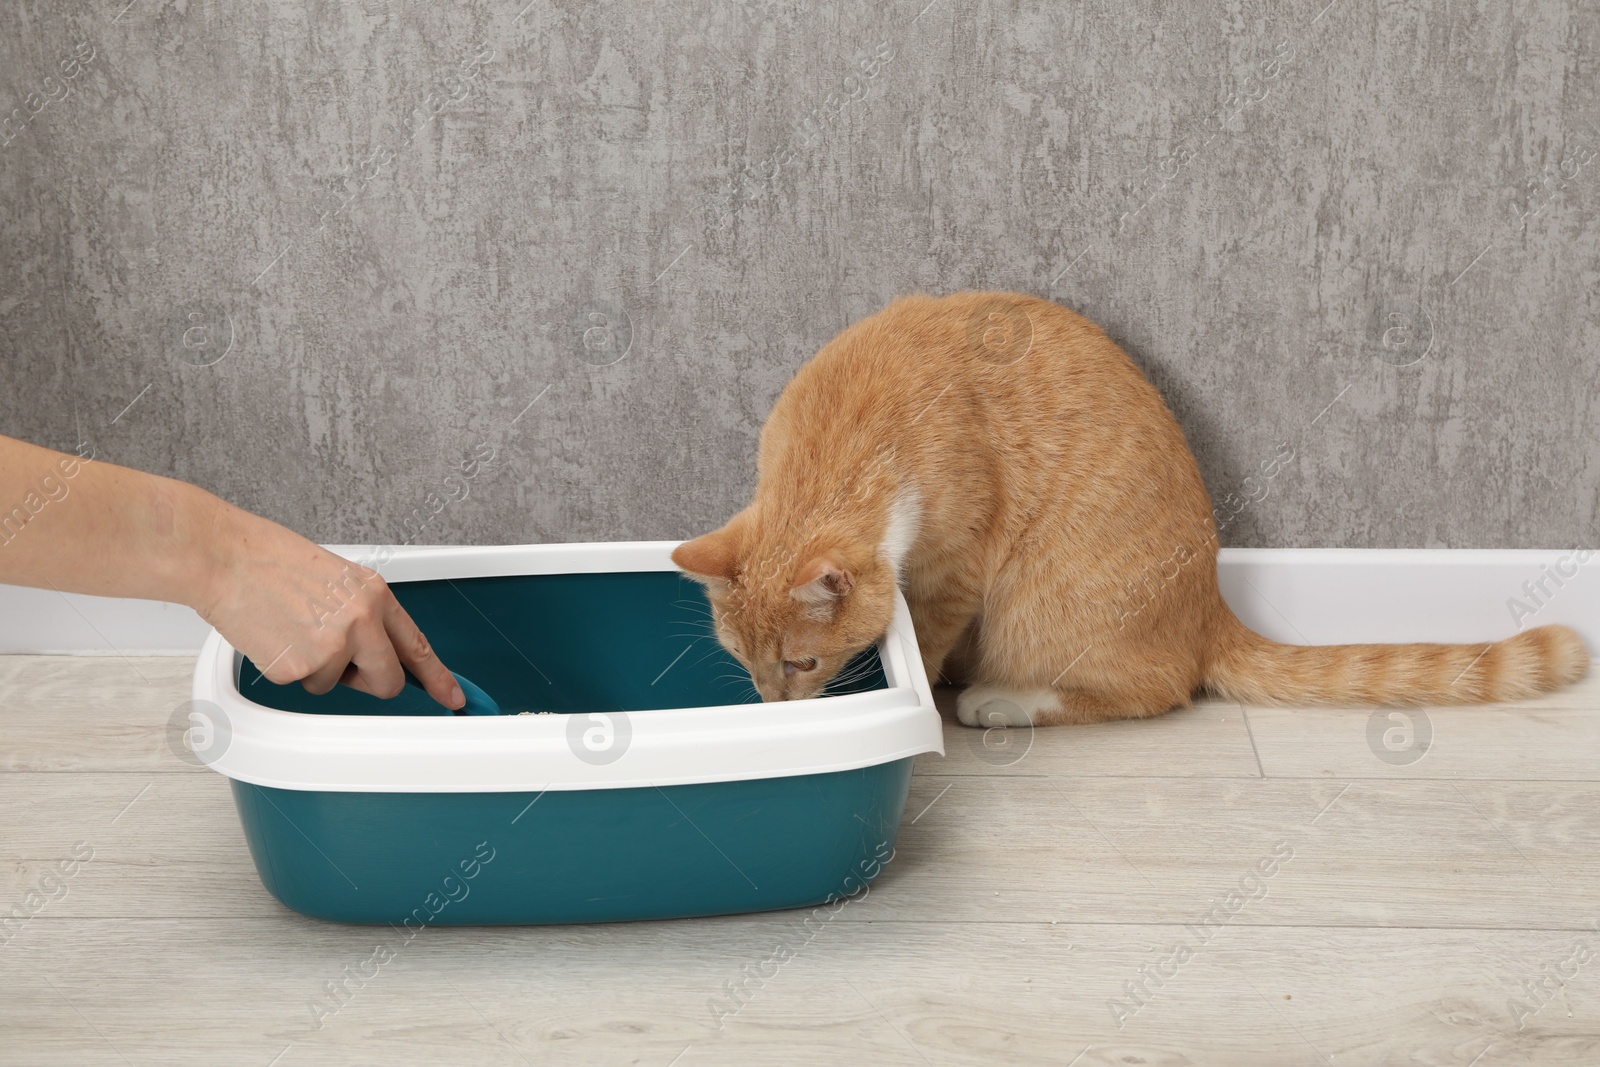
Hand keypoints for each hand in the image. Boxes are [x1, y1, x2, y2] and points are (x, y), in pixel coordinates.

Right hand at [195, 505, 464, 708]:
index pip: (417, 645)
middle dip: (368, 682)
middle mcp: (361, 621)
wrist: (225, 557)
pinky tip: (273, 635)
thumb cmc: (271, 561)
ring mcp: (332, 646)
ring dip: (316, 669)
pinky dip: (286, 668)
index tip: (453, 698)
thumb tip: (375, 651)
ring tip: (291, 629)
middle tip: (341, 664)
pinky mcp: (299, 667)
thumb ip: (362, 615)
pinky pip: (301, 684)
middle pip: (387, 681)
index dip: (438, 677)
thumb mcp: (336, 579)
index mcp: (374, 595)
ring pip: (336, 685)